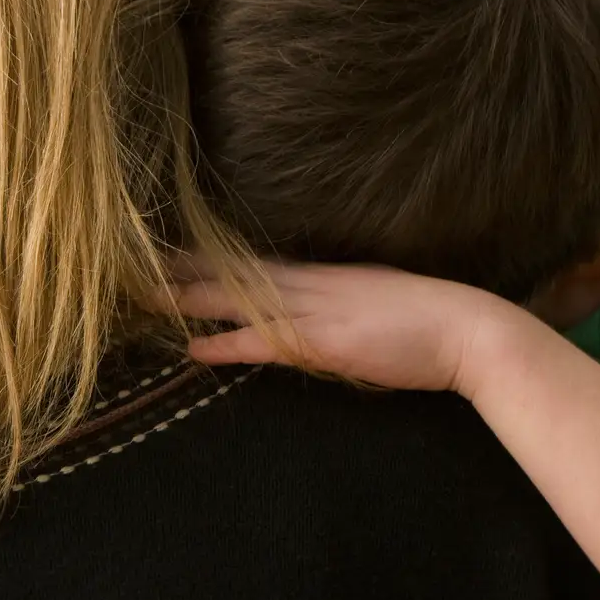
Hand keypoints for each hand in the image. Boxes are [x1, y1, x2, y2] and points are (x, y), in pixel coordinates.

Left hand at [164, 259, 516, 394]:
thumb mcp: (372, 303)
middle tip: (132, 263)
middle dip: (180, 268)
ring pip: (236, 298)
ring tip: (141, 298)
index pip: (249, 261)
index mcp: (320, 274)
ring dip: (186, 299)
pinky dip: (225, 344)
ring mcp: (314, 308)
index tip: (166, 251)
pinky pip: (262, 340)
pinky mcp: (322, 340)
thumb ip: (337, 306)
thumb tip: (313, 317)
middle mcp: (309, 283)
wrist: (467, 329)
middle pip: (230, 270)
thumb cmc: (428, 323)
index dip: (205, 257)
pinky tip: (192, 349)